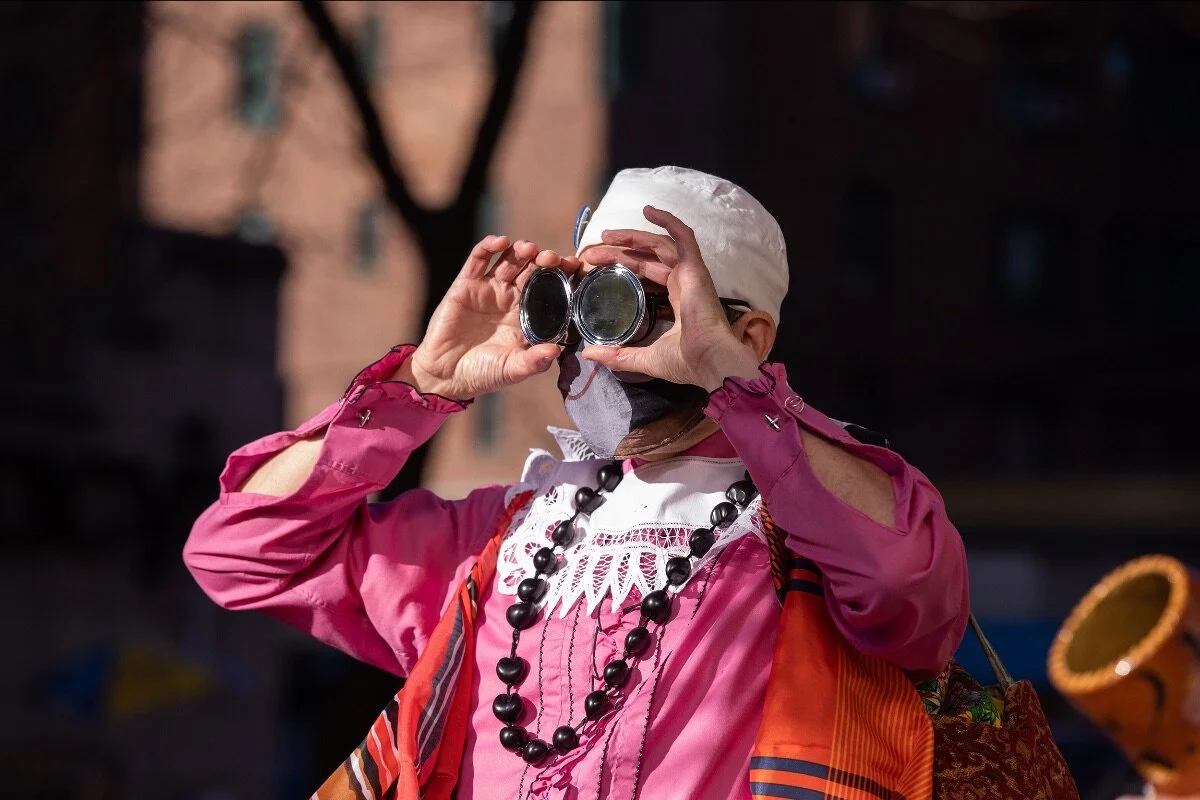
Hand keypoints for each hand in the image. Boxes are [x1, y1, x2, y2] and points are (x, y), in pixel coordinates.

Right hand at [398, 236, 579, 400]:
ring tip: (528, 249)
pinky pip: (478, 259)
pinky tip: (500, 242)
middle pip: (531, 269)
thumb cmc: (483, 373)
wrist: (446, 375)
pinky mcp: (466, 284)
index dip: (561, 275)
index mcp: (527, 315)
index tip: (573, 267)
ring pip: (509, 260)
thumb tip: (556, 350)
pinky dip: (488, 246)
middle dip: (544, 259)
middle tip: (551, 258)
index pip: (550, 288)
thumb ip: (534, 361)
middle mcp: (511, 298)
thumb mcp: (512, 369)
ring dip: (521, 250)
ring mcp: (489, 289)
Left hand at [580, 206, 762, 390]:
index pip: (647, 273)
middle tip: (593, 252)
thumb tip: (588, 354)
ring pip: (659, 244)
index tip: (597, 265)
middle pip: (648, 256)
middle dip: (620, 250)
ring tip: (607, 234)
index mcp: (676, 300)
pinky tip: (649, 211)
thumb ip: (618, 355)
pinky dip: (668, 221)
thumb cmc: (686, 361)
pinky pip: (683, 236)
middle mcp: (683, 282)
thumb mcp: (644, 357)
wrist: (709, 361)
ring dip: (633, 236)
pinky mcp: (695, 268)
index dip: (624, 265)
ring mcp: (691, 273)